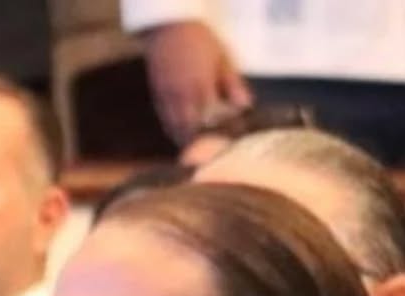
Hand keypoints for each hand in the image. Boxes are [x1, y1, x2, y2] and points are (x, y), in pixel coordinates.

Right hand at [143, 19, 252, 145]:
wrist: (169, 30)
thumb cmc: (200, 41)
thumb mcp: (223, 59)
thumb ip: (233, 84)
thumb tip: (246, 106)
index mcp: (200, 88)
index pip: (210, 122)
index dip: (217, 136)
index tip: (225, 145)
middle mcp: (181, 98)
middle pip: (189, 132)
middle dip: (198, 145)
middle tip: (209, 156)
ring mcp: (166, 100)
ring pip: (174, 130)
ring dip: (185, 142)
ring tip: (195, 152)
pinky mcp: (157, 99)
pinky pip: (166, 122)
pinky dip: (174, 131)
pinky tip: (182, 135)